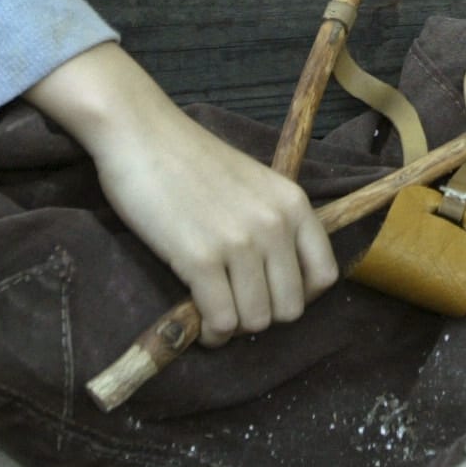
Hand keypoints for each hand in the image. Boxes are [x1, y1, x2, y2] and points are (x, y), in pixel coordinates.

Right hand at [29, 44, 338, 345]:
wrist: (140, 134)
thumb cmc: (189, 159)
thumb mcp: (254, 183)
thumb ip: (273, 221)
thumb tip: (276, 280)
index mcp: (293, 203)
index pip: (324, 275)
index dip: (298, 294)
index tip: (270, 293)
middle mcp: (274, 224)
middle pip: (290, 308)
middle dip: (261, 314)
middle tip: (233, 302)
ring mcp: (239, 242)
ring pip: (255, 321)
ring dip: (233, 325)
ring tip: (213, 311)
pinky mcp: (200, 259)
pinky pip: (221, 321)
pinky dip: (210, 332)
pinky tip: (198, 320)